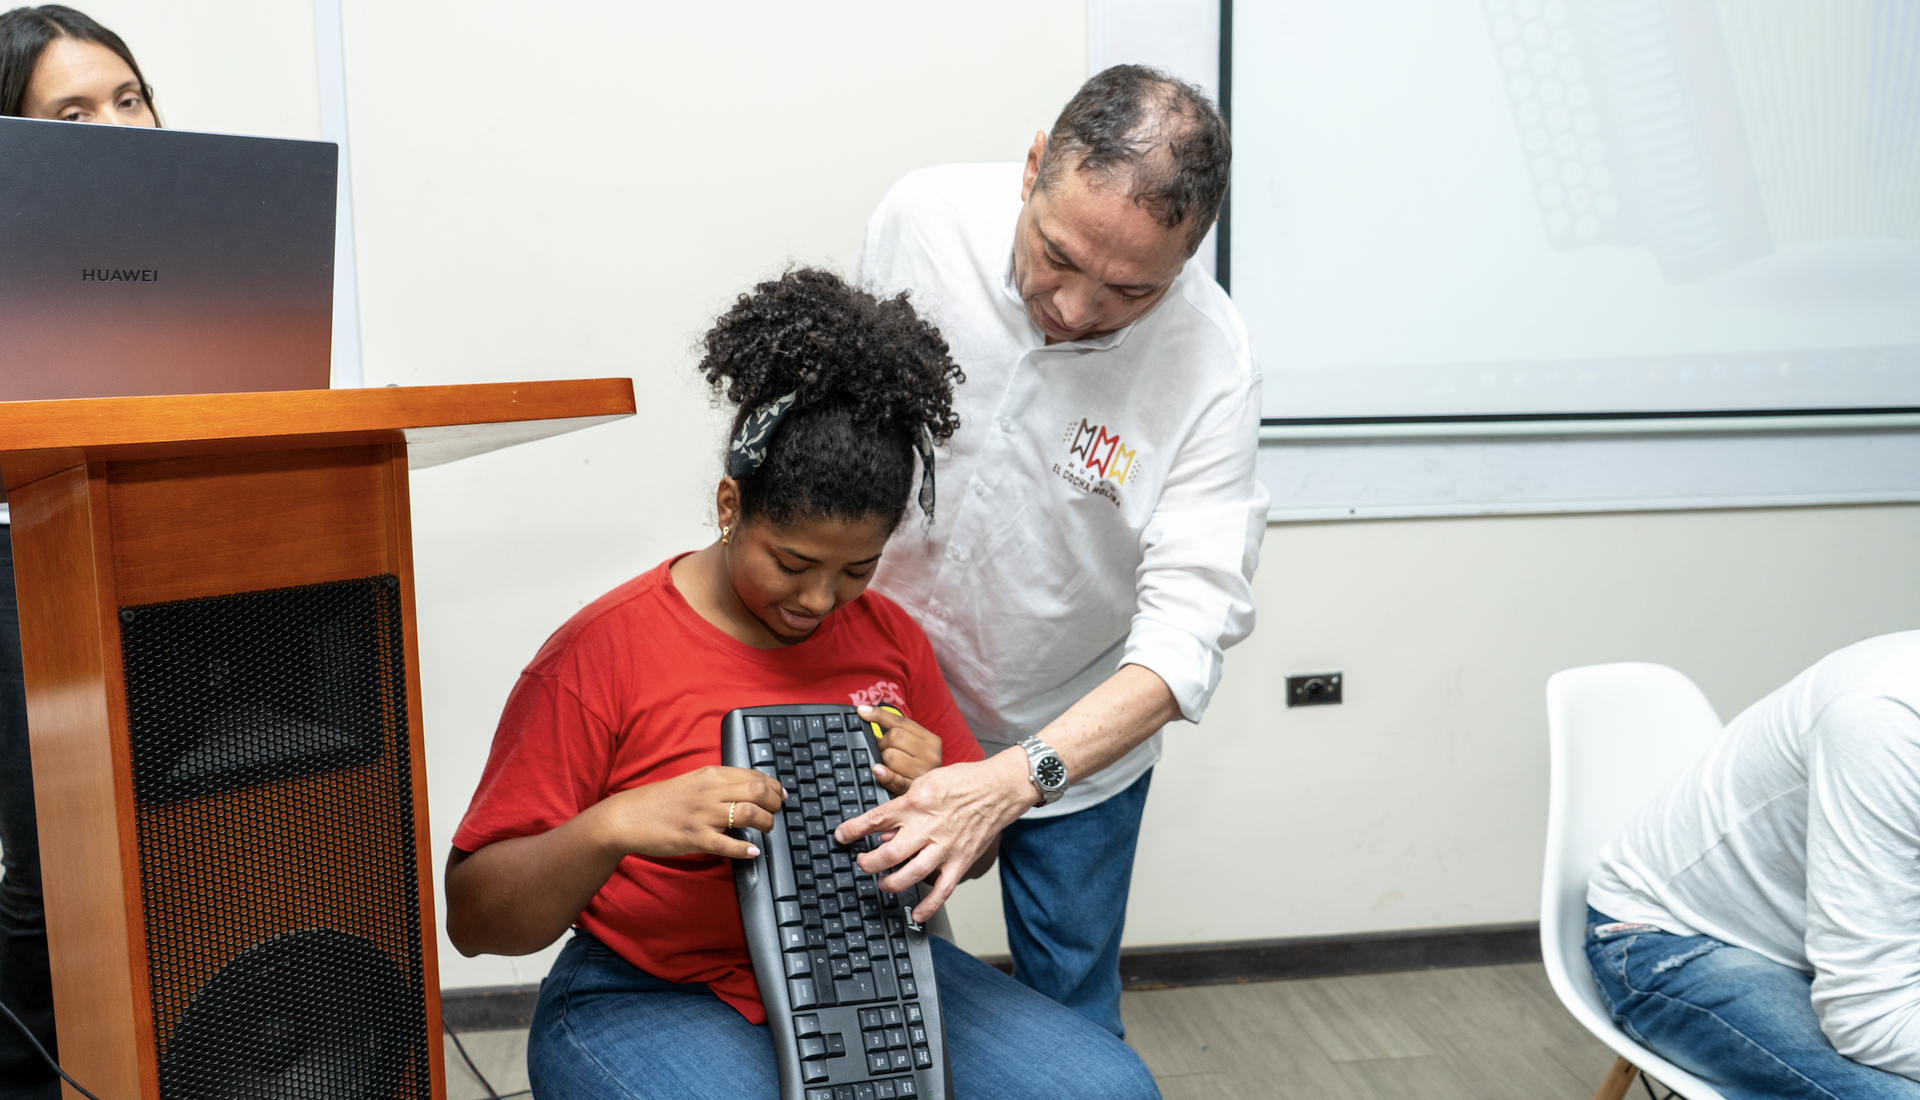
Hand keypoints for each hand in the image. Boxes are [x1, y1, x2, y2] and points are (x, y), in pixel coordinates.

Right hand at [594, 765, 785, 861]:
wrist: (628, 817)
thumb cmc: (661, 801)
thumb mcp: (693, 782)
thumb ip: (719, 784)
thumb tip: (748, 790)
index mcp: (710, 775)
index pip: (754, 776)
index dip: (774, 787)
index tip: (781, 796)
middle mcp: (709, 791)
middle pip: (757, 792)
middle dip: (775, 804)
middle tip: (777, 813)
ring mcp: (702, 815)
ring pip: (748, 814)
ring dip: (765, 823)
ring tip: (767, 830)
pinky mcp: (694, 837)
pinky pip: (727, 844)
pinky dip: (745, 849)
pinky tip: (752, 851)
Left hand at [835, 748, 1033, 921]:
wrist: (1000, 788)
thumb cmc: (964, 782)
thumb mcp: (926, 781)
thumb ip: (903, 807)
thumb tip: (884, 833)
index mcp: (917, 802)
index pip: (877, 819)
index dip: (853, 830)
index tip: (841, 836)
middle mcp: (929, 826)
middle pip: (890, 853)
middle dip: (869, 863)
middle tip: (862, 863)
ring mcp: (946, 846)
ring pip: (912, 874)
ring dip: (891, 883)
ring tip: (883, 883)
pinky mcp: (961, 861)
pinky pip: (943, 890)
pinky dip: (929, 906)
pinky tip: (917, 915)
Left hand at [857, 704, 943, 794]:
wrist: (935, 796)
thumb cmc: (918, 768)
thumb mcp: (915, 747)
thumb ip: (896, 731)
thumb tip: (866, 713)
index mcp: (931, 740)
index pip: (901, 722)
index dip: (879, 715)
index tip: (861, 711)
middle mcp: (931, 755)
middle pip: (894, 737)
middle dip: (881, 743)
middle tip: (881, 753)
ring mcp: (922, 774)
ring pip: (890, 756)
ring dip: (882, 760)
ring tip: (887, 767)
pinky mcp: (912, 790)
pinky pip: (895, 779)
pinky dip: (884, 774)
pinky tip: (877, 770)